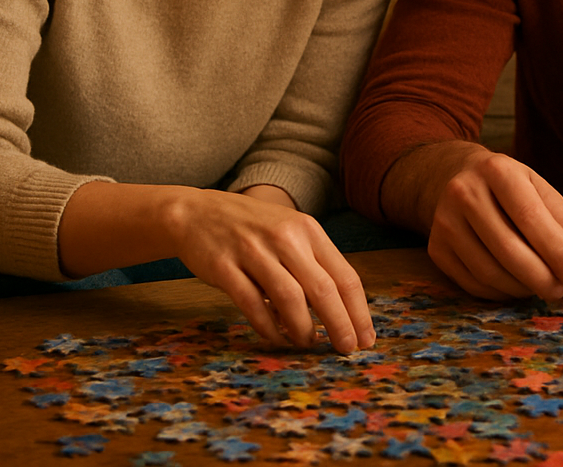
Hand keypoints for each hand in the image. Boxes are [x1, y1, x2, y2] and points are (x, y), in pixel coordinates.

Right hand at [165, 188, 373, 353]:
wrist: (196, 212)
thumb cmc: (251, 228)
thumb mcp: (289, 232)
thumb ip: (314, 263)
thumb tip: (343, 310)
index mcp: (308, 230)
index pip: (344, 275)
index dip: (358, 311)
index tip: (366, 338)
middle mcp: (285, 237)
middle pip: (322, 289)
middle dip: (339, 325)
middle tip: (346, 349)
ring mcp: (253, 250)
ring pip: (289, 299)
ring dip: (303, 329)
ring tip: (308, 343)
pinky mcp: (224, 266)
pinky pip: (252, 304)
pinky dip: (268, 327)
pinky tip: (276, 339)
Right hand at [410, 143, 562, 301]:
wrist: (454, 178)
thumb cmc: (508, 187)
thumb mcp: (539, 189)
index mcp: (496, 170)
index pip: (529, 217)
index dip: (556, 251)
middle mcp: (464, 192)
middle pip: (507, 248)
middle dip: (540, 277)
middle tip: (560, 291)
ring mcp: (445, 222)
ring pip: (488, 271)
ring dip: (522, 288)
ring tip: (542, 288)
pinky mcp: (436, 249)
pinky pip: (473, 283)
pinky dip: (501, 292)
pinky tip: (516, 286)